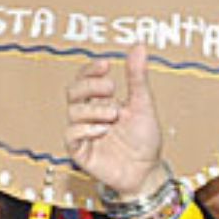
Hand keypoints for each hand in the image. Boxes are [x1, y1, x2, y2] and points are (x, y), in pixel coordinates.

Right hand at [65, 47, 167, 199]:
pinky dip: (85, 129)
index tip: (106, 65)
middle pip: (73, 91)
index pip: (85, 79)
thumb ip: (137, 77)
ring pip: (73, 111)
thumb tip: (138, 46)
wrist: (147, 172)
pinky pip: (70, 135)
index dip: (91, 70)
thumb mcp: (143, 105)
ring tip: (114, 116)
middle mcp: (90, 116)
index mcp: (102, 102)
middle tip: (111, 89)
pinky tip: (102, 131)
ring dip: (94, 110)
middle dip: (90, 86)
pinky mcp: (80, 151)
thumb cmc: (145, 140)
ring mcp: (83, 133)